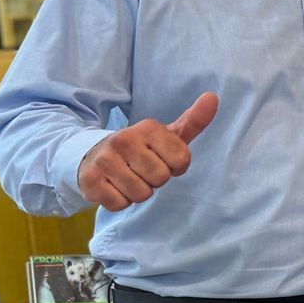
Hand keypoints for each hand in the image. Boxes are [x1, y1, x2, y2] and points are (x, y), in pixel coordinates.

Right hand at [78, 92, 218, 210]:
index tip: (163, 160)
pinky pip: (120, 204)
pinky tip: (114, 186)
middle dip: (155, 180)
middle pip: (161, 178)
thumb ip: (193, 121)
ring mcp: (104, 159)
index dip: (175, 167)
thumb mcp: (167, 135)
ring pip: (141, 194)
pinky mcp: (90, 180)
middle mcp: (124, 140)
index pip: (181, 161)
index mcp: (148, 128)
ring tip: (128, 178)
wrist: (92, 154)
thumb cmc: (140, 148)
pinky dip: (120, 201)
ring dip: (138, 192)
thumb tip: (213, 98)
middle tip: (142, 170)